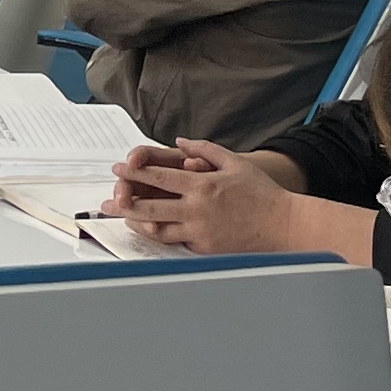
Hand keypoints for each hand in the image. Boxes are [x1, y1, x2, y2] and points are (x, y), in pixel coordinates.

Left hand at [108, 139, 302, 255]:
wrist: (282, 225)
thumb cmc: (260, 193)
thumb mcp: (234, 162)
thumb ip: (204, 150)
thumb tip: (180, 142)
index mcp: (202, 185)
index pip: (160, 177)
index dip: (135, 172)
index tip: (118, 169)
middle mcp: (197, 209)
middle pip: (150, 206)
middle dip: (125, 202)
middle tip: (108, 201)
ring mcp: (200, 231)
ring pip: (159, 229)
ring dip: (138, 224)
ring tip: (123, 219)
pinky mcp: (205, 249)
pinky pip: (176, 244)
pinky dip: (160, 238)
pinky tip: (150, 233)